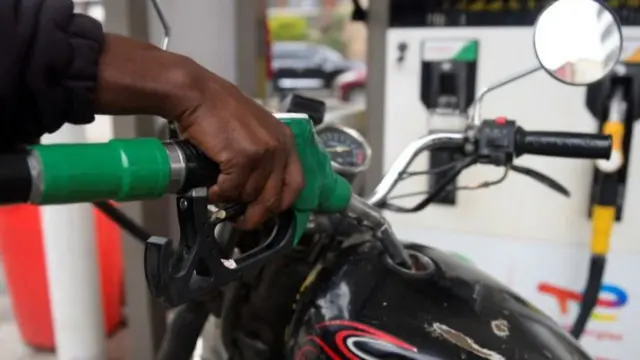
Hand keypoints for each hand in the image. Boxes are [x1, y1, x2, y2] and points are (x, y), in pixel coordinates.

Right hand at [93, 36, 302, 227]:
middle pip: (274, 197)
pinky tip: (212, 189)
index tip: (268, 212)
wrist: (198, 95)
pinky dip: (219, 194)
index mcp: (285, 141)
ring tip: (219, 195)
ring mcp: (262, 153)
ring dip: (232, 200)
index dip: (281, 203)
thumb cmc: (220, 110)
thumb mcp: (256, 129)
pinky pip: (232, 189)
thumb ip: (264, 154)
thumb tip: (258, 188)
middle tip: (242, 221)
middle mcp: (278, 147)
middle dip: (256, 215)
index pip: (295, 184)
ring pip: (250, 195)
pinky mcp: (242, 157)